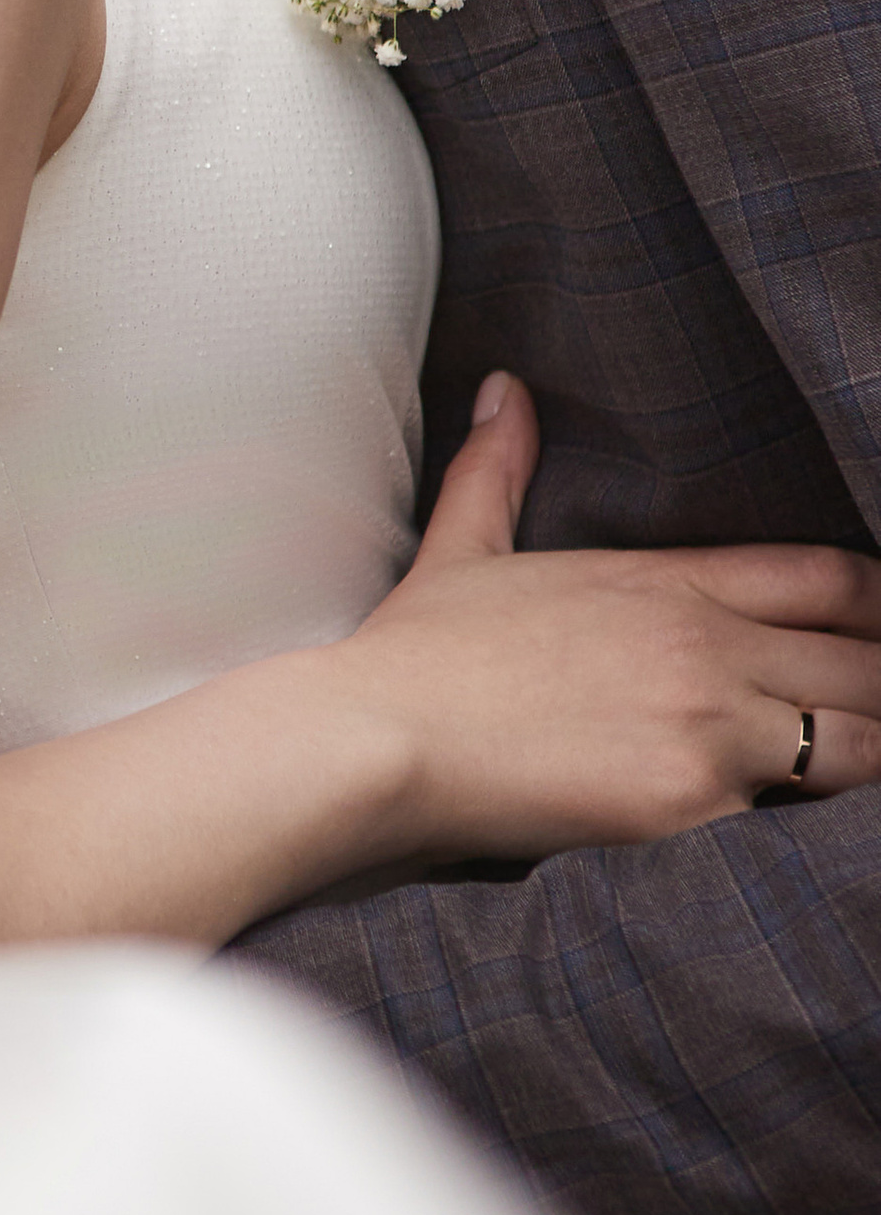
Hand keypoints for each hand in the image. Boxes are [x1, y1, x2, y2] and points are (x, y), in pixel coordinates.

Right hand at [333, 375, 880, 862]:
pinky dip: (816, 813)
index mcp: (663, 579)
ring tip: (855, 759)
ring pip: (859, 736)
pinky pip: (796, 807)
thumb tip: (506, 390)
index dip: (880, 601)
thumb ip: (498, 468)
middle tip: (880, 698)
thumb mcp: (464, 547)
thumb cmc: (418, 656)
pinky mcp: (692, 796)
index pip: (825, 574)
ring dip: (869, 747)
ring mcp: (705, 719)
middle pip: (869, 655)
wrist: (382, 738)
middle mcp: (703, 640)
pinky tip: (811, 824)